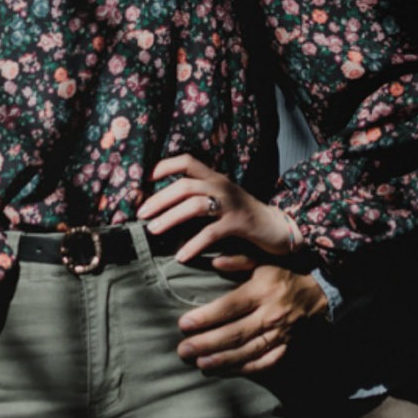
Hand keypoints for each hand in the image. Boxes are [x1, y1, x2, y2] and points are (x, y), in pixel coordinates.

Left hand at [140, 154, 300, 265]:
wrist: (278, 228)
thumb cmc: (242, 216)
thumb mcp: (220, 201)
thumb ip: (198, 199)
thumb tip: (163, 208)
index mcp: (215, 177)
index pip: (187, 161)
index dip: (165, 166)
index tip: (144, 179)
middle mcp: (222, 186)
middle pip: (185, 186)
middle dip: (159, 199)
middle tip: (140, 214)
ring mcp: (232, 203)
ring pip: (194, 205)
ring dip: (170, 218)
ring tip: (153, 230)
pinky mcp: (239, 223)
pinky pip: (211, 233)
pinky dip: (193, 245)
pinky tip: (181, 256)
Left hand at [177, 262, 329, 373]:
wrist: (320, 291)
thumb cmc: (285, 272)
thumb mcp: (264, 259)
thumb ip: (239, 260)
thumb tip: (215, 263)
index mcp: (262, 290)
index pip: (229, 306)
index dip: (206, 317)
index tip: (183, 324)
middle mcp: (271, 314)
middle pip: (235, 333)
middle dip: (207, 343)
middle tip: (183, 350)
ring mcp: (280, 334)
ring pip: (248, 351)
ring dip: (222, 360)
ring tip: (200, 364)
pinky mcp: (286, 347)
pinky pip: (265, 362)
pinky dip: (245, 368)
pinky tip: (226, 371)